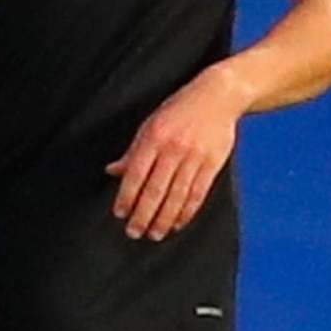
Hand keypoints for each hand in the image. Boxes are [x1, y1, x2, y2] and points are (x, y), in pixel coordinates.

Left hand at [106, 67, 250, 240]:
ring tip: (154, 234)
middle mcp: (174, 149)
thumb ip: (133, 151)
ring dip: (164, 219)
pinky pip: (197, 193)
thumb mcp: (151, 123)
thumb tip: (112, 171)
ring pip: (177, 196)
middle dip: (143, 215)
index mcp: (154, 137)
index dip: (126, 196)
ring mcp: (195, 157)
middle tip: (134, 232)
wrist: (218, 96)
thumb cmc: (180, 109)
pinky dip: (187, 212)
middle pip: (156, 190)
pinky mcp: (213, 164)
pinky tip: (177, 223)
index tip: (120, 214)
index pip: (136, 174)